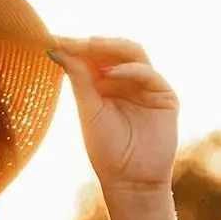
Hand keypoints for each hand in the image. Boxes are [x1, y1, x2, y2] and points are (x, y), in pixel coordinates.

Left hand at [47, 35, 178, 195]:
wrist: (130, 180)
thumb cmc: (106, 151)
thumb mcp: (88, 110)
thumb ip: (78, 79)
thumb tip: (56, 48)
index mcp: (107, 85)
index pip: (94, 57)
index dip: (77, 47)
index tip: (56, 39)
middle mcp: (128, 81)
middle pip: (114, 50)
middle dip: (94, 43)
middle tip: (74, 40)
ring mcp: (147, 87)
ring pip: (134, 53)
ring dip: (113, 47)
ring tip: (91, 46)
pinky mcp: (165, 96)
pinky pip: (148, 73)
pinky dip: (130, 70)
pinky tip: (110, 73)